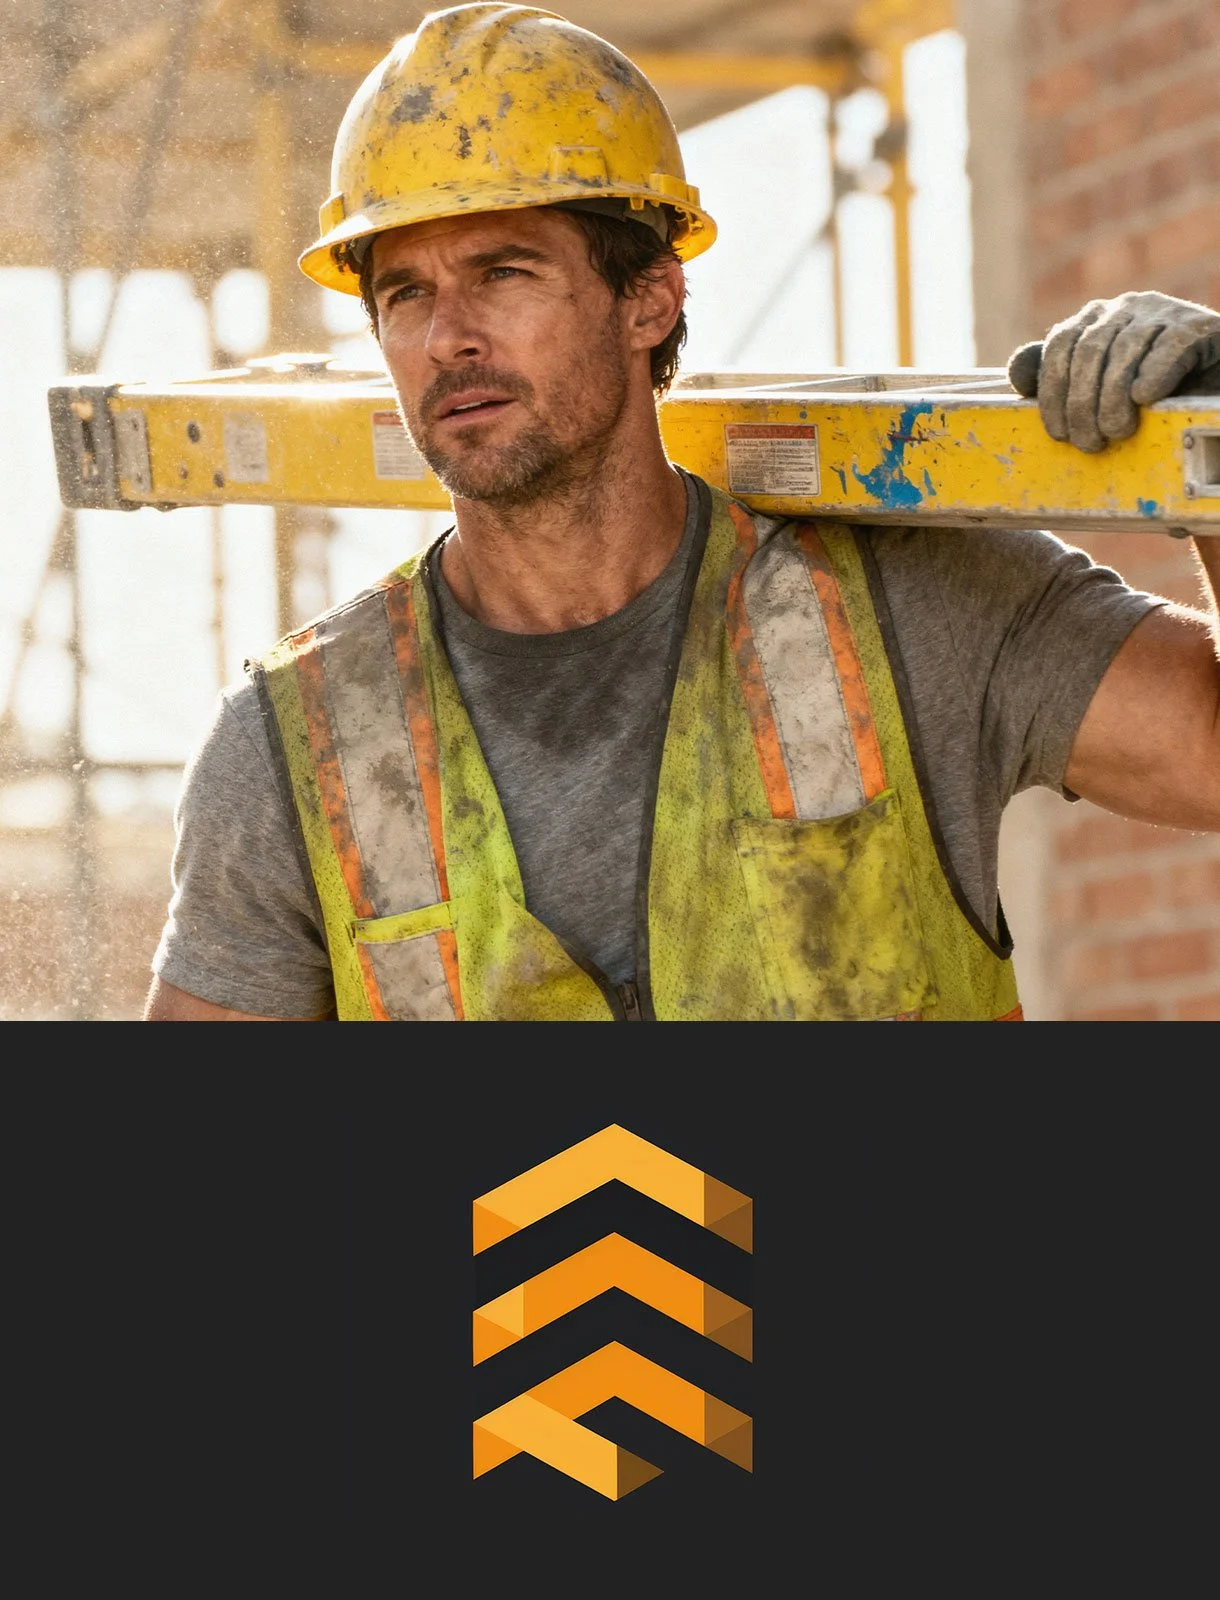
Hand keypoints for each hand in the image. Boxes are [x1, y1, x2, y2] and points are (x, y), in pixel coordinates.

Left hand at [1007, 290, 1219, 452]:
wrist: (1213, 385)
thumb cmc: (1153, 389)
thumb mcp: (1104, 384)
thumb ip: (1061, 378)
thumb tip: (1016, 374)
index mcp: (1095, 317)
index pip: (1060, 345)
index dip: (1052, 392)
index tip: (1057, 433)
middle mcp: (1125, 306)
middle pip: (1088, 352)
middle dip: (1082, 405)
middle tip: (1089, 444)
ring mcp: (1161, 311)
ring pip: (1124, 351)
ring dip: (1113, 399)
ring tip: (1116, 433)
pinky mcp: (1196, 325)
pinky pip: (1167, 348)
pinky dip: (1153, 374)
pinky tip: (1145, 399)